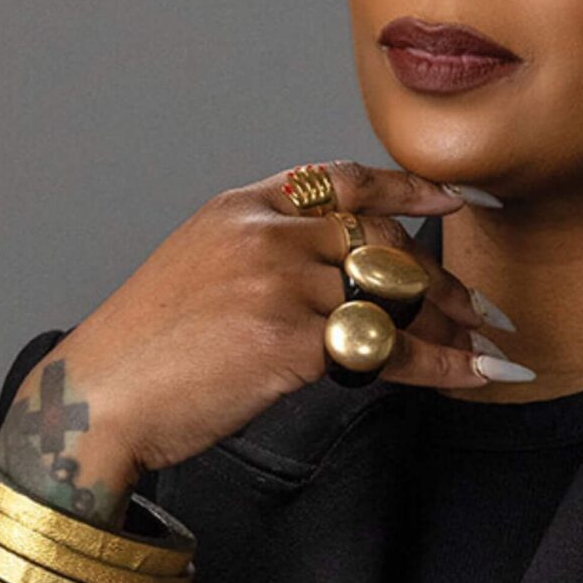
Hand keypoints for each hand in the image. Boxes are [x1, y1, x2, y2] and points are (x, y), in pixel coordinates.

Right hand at [0, 161, 520, 519]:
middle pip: (380, 243)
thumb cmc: (145, 352)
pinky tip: (473, 376)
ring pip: (391, 299)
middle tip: (482, 310)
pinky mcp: (291, 341)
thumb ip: (264, 255)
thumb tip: (338, 277)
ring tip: (485, 348)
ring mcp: (279, 284)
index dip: (405, 189)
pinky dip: (441, 367)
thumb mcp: (198, 271)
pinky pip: (388, 351)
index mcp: (242, 209)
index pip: (342, 182)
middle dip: (439, 280)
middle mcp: (265, 235)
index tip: (451, 200)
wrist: (98, 400)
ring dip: (449, 328)